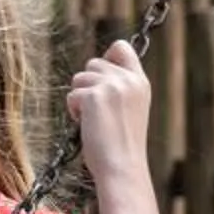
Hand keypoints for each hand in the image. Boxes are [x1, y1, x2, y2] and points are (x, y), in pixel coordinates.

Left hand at [68, 39, 154, 175]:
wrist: (122, 166)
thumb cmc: (121, 143)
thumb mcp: (129, 108)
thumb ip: (118, 88)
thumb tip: (93, 70)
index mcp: (141, 82)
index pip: (121, 48)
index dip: (107, 57)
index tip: (101, 78)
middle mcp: (129, 80)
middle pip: (93, 63)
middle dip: (88, 85)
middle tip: (98, 112)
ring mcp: (113, 86)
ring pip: (79, 77)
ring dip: (80, 98)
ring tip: (94, 120)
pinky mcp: (94, 96)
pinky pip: (72, 95)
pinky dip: (74, 111)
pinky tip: (88, 126)